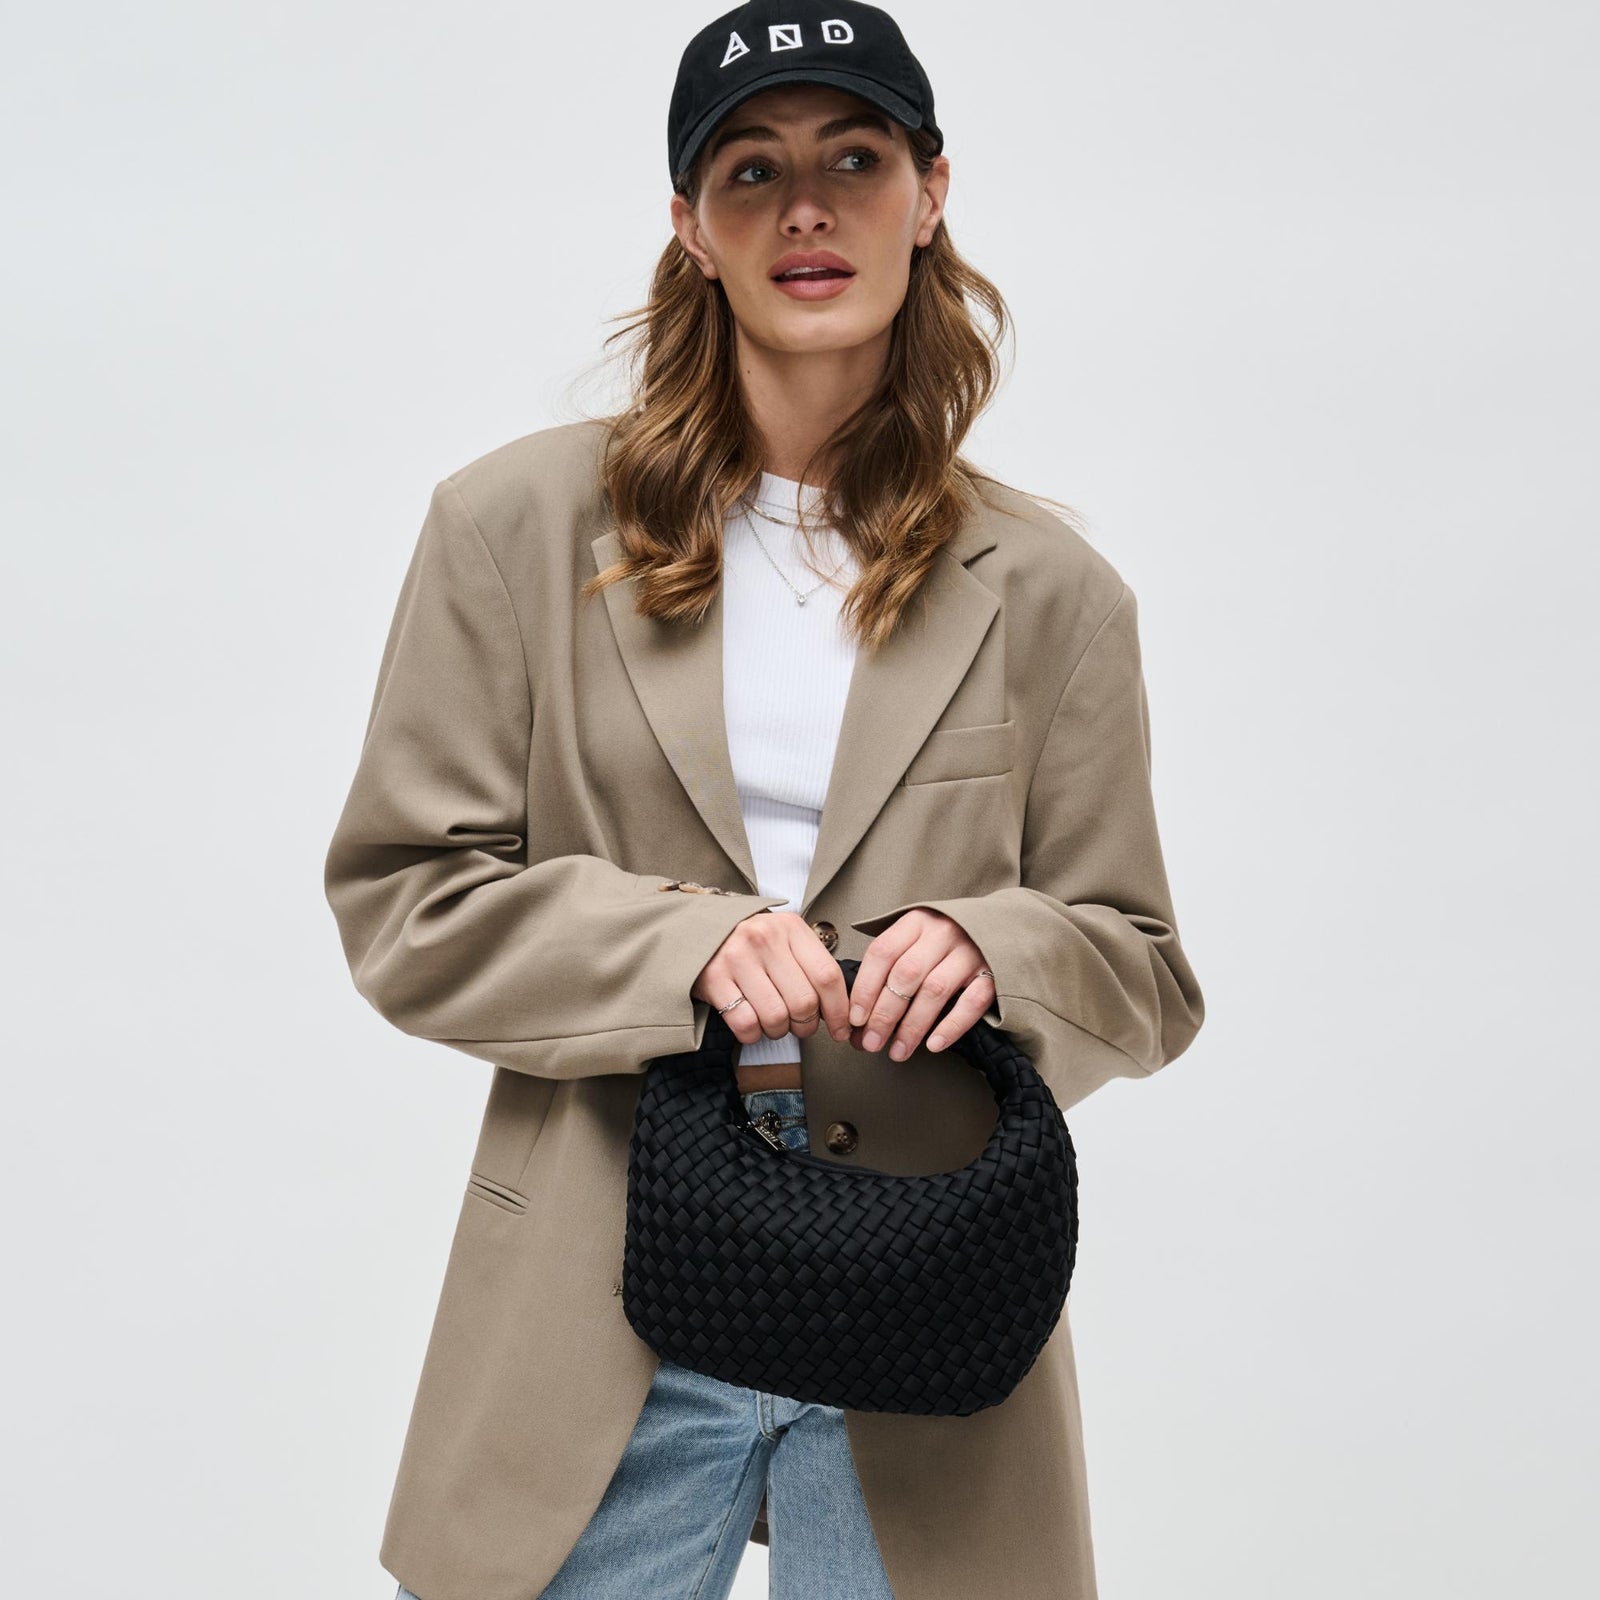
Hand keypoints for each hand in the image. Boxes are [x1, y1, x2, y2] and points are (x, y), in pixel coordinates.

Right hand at [692, 911, 852, 1046]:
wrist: (698, 930)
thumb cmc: (752, 942)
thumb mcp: (785, 938)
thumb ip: (812, 964)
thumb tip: (842, 1010)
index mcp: (789, 927)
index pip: (827, 976)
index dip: (839, 1010)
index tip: (842, 1029)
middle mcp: (764, 939)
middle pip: (804, 1002)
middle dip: (806, 1025)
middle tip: (800, 1024)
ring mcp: (736, 958)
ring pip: (776, 1018)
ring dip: (779, 1031)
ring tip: (773, 1021)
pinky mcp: (713, 980)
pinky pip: (746, 1025)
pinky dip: (753, 1035)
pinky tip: (752, 1023)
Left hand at [847, 907, 994, 1060]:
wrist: (1002, 925)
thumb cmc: (945, 941)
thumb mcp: (916, 937)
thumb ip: (890, 963)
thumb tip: (858, 1014)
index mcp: (916, 921)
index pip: (883, 952)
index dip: (866, 988)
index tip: (856, 1019)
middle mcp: (942, 932)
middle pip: (906, 975)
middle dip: (884, 1014)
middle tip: (871, 1042)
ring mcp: (970, 951)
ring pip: (935, 990)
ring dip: (913, 1026)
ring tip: (898, 1051)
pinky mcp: (994, 972)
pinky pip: (972, 1002)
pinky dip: (952, 1025)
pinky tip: (934, 1044)